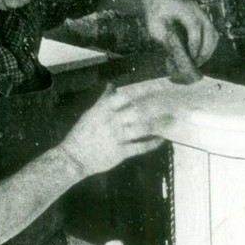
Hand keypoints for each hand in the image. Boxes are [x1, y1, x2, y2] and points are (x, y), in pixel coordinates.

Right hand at [59, 83, 173, 177]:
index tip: (158, 87)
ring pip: (143, 127)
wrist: (73, 157)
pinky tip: (161, 139)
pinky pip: (141, 147)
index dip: (144, 90)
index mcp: (104, 109)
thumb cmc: (81, 134)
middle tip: (171, 103)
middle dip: (157, 106)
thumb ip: (103, 100)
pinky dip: (153, 143)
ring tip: (171, 120)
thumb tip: (112, 86)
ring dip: (159, 123)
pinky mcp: (121, 152)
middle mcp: (112, 121)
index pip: (127, 95)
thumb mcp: (90, 113)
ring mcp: (117, 137)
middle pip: (140, 109)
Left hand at [142, 0, 218, 65]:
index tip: (190, 56)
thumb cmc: (156, 14)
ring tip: (197, 61)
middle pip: (209, 31)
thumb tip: (177, 56)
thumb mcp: (154, 27)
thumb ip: (165, 40)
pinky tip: (199, 56)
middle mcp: (196, 10)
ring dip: (208, 51)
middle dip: (204, 51)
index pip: (194, 25)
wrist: (160, 0)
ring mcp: (203, 15)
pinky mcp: (205, 21)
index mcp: (182, 8)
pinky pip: (213, 36)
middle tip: (195, 63)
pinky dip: (208, 48)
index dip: (194, 43)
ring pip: (214, 35)